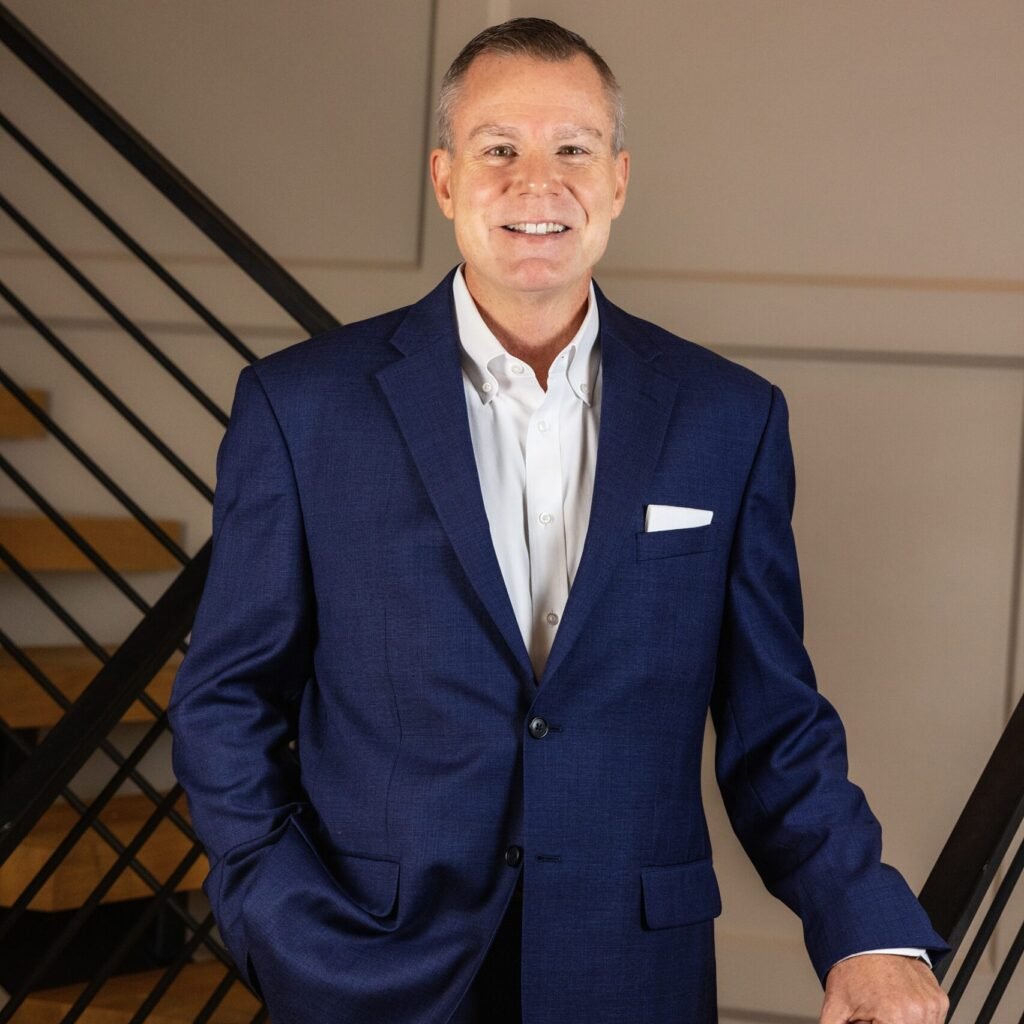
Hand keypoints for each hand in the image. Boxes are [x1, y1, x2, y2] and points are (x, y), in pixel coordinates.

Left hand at [819, 953, 948, 1022]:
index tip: (866, 1020)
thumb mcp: (836, 1006)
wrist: (868, 937)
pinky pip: (932, 1021)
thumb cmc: (853, 967)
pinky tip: (898, 1003)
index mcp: (894, 1017)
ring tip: (885, 1009)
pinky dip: (916, 1019)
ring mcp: (932, 1006)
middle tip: (874, 1015)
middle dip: (884, 1023)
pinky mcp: (939, 1000)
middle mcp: (918, 1013)